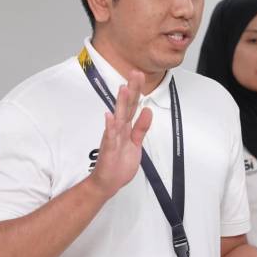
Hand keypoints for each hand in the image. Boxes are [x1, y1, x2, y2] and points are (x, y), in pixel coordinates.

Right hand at [88, 70, 152, 198]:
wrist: (108, 183)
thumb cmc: (119, 163)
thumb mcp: (135, 143)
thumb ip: (141, 127)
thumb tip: (148, 111)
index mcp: (125, 128)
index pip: (132, 106)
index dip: (136, 91)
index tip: (139, 75)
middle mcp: (118, 129)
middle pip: (125, 106)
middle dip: (131, 90)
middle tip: (134, 73)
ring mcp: (112, 138)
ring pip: (118, 118)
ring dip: (120, 103)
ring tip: (123, 88)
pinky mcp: (109, 149)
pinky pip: (110, 137)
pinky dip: (109, 127)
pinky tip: (109, 116)